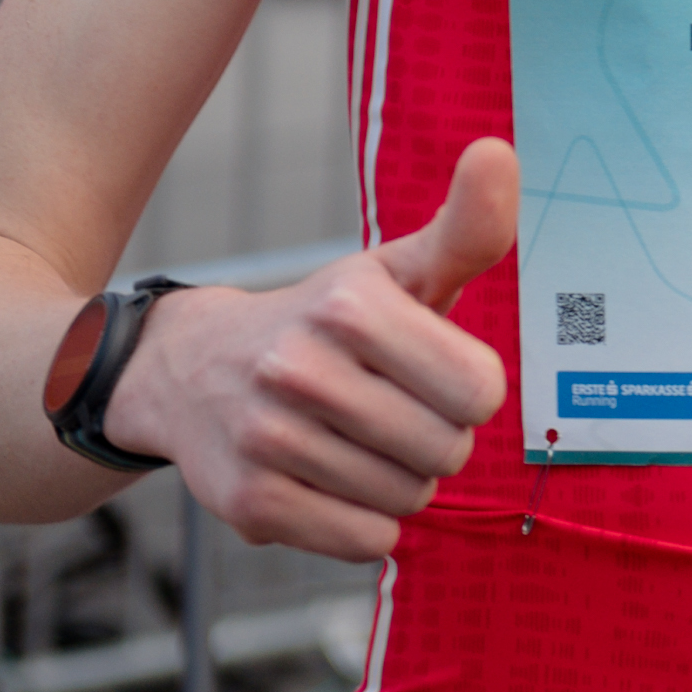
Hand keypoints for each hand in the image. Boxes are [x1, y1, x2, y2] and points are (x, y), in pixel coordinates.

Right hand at [105, 138, 517, 559]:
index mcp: (352, 304)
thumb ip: (466, 228)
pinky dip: (368, 522)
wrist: (194, 370)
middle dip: (438, 438)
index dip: (471, 390)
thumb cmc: (328, 322)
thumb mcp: (397, 270)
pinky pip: (365, 541)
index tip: (435, 372)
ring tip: (361, 442)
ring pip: (408, 498)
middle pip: (447, 449)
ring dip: (401, 480)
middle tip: (396, 411)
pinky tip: (335, 481)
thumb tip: (497, 150)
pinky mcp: (249, 503)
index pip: (480, 389)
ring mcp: (269, 438)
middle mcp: (302, 368)